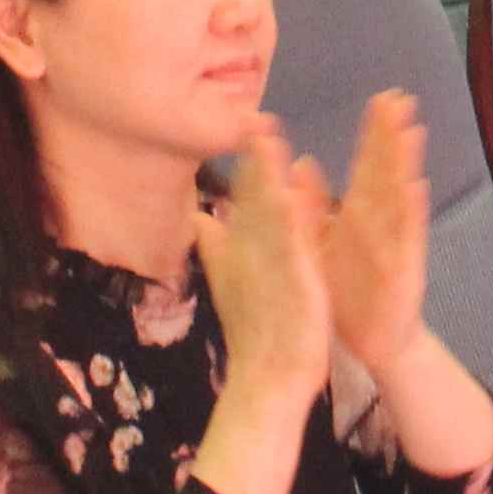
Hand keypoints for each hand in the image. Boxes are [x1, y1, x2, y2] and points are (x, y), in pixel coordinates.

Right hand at [191, 131, 340, 410]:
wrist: (265, 380)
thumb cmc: (254, 329)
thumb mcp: (231, 278)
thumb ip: (217, 245)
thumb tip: (199, 216)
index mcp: (247, 246)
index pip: (247, 195)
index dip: (251, 158)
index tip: (251, 118)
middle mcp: (253, 252)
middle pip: (254, 197)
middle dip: (256, 155)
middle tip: (253, 113)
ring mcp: (271, 268)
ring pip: (268, 214)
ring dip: (267, 175)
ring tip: (267, 137)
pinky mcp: (292, 286)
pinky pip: (293, 249)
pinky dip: (291, 222)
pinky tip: (290, 195)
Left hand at [309, 92, 432, 373]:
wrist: (370, 345)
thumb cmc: (348, 295)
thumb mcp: (321, 245)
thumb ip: (312, 206)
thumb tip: (301, 163)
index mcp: (360, 217)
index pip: (369, 166)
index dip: (376, 134)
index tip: (382, 98)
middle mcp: (381, 225)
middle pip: (388, 173)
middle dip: (393, 137)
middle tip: (401, 98)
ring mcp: (394, 246)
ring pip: (400, 198)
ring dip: (407, 165)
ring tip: (412, 131)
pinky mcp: (401, 272)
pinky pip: (406, 241)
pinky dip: (412, 214)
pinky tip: (416, 188)